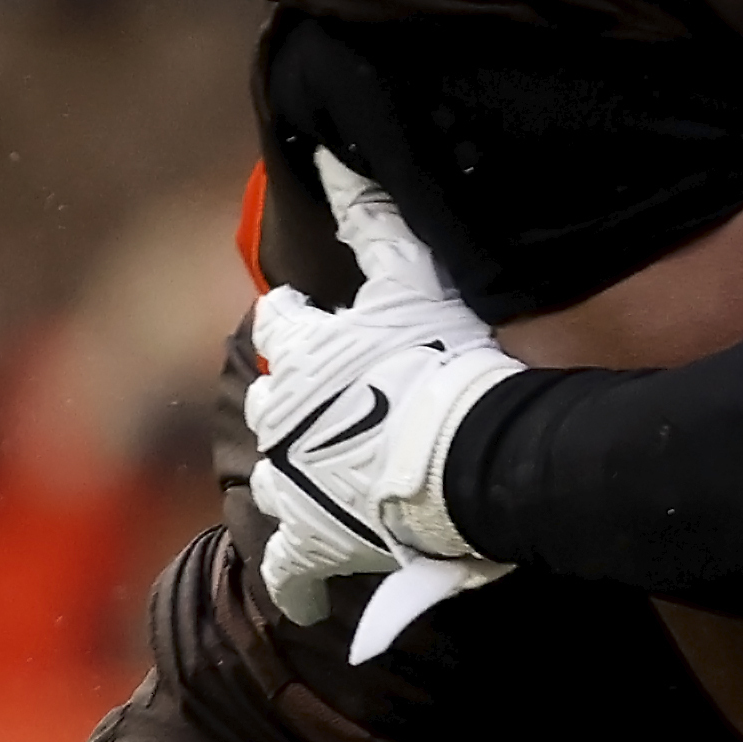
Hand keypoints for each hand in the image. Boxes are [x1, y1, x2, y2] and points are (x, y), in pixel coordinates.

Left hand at [244, 150, 523, 648]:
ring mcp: (291, 481)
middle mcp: (283, 413)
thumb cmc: (449, 363)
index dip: (306, 325)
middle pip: (273, 399)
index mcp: (305, 350)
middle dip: (297, 402)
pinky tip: (312, 589)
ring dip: (299, 474)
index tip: (321, 329)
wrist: (469, 455)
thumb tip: (333, 152)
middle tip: (343, 411)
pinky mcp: (310, 541)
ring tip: (332, 481)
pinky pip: (291, 569)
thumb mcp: (414, 279)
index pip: (286, 323)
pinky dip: (301, 577)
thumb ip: (374, 219)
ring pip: (274, 476)